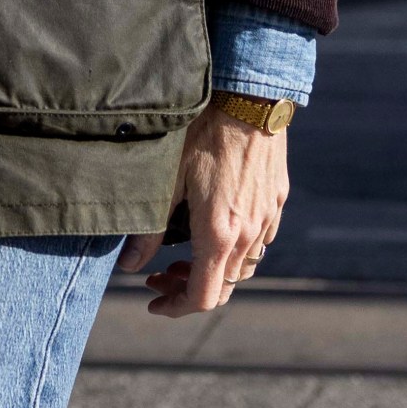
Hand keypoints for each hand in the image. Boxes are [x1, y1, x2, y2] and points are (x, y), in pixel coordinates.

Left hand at [119, 103, 288, 317]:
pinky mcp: (276, 202)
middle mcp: (248, 234)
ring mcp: (266, 219)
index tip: (153, 300)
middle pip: (224, 287)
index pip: (203, 298)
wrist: (251, 100)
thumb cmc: (204, 134)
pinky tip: (217, 229)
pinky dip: (236, 250)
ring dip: (214, 271)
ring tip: (186, 255)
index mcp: (218, 234)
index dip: (176, 307)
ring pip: (243, 268)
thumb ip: (149, 230)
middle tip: (159, 275)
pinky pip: (259, 242)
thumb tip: (129, 266)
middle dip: (188, 289)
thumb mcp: (167, 180)